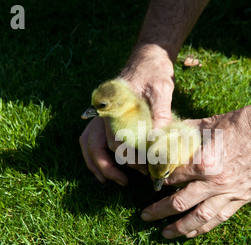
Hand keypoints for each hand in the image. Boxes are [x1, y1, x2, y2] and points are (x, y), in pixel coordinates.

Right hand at [79, 44, 174, 184]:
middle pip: (94, 144)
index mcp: (114, 105)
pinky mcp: (106, 116)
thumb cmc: (155, 71)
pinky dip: (96, 154)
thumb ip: (160, 112)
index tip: (146, 169)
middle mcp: (103, 111)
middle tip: (125, 182)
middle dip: (107, 166)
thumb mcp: (162, 89)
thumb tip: (158, 139)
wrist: (148, 57)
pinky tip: (107, 167)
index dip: (129, 158)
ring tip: (109, 180)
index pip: (116, 140)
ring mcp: (102, 114)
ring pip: (88, 142)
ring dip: (96, 163)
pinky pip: (92, 137)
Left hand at [140, 104, 250, 237]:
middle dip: (159, 210)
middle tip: (145, 216)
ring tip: (165, 233)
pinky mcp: (242, 199)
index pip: (171, 176)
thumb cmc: (242, 124)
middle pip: (179, 202)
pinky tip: (191, 233)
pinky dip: (203, 228)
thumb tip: (163, 135)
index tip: (148, 183)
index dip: (156, 180)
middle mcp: (214, 182)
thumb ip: (184, 133)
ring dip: (179, 227)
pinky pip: (219, 218)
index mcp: (203, 161)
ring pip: (199, 217)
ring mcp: (229, 193)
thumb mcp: (209, 124)